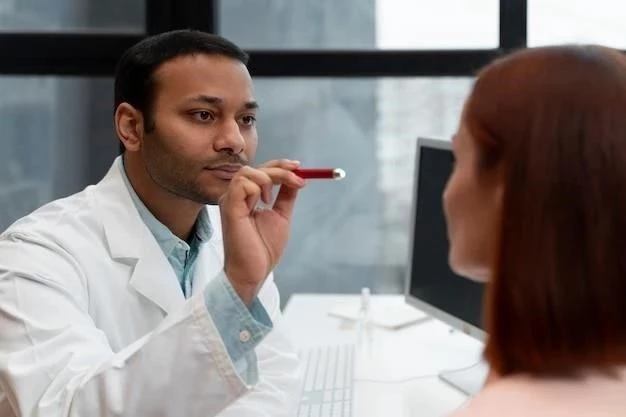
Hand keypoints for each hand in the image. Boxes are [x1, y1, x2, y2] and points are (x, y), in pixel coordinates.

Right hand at [219, 159, 304, 303]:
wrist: (253, 271)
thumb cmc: (263, 248)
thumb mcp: (281, 216)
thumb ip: (286, 196)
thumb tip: (297, 178)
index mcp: (246, 197)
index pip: (261, 171)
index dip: (280, 166)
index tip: (299, 167)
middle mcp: (236, 196)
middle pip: (255, 167)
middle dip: (280, 169)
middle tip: (298, 178)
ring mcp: (230, 201)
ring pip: (247, 172)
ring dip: (268, 179)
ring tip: (272, 200)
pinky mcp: (229, 208)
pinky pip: (242, 185)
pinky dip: (256, 189)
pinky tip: (262, 205)